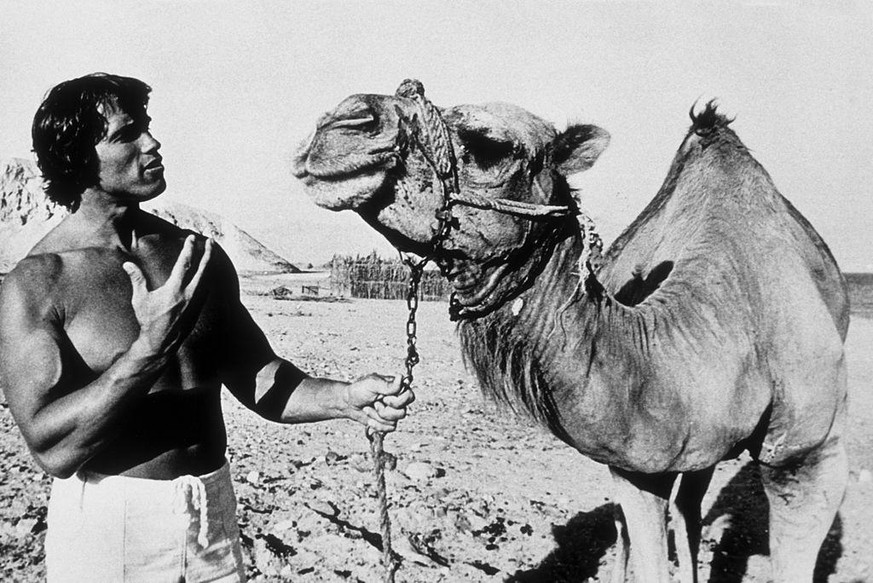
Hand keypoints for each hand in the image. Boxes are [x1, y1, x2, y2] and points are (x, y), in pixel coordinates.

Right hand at [122, 235, 213, 356]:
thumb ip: (137, 279)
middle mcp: (189, 295)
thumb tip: (127, 264)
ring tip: (212, 252)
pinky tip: (209, 272)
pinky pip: (207, 288)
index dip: (189, 249)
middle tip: (211, 241)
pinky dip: (209, 277)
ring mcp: (196, 302)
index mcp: (174, 290)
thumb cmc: (148, 320)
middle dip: (208, 253)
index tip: (191, 238)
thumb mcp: (140, 299)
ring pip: (207, 278)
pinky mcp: (199, 308)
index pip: (184, 264)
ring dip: (210, 264)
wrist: (160, 342)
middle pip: (203, 269)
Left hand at [345, 373, 414, 432]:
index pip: (409, 396)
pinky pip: (389, 428)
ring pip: (394, 421)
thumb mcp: (372, 383)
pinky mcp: (387, 421)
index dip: (398, 401)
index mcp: (396, 388)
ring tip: (369, 409)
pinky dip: (377, 424)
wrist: (348, 403)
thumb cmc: (359, 390)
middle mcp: (397, 400)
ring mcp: (392, 412)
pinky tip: (370, 418)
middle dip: (385, 411)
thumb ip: (388, 384)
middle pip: (403, 412)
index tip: (384, 397)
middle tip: (375, 403)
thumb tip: (401, 378)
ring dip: (378, 417)